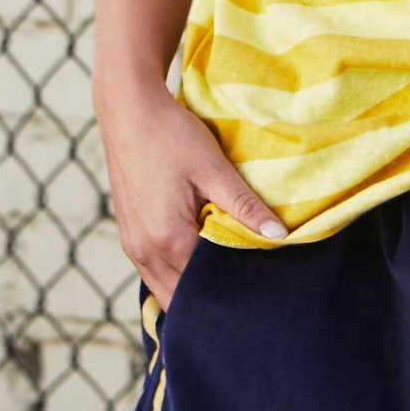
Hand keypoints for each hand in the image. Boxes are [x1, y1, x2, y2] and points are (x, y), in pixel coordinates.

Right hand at [94, 80, 287, 311]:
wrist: (129, 112)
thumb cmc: (172, 136)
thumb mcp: (213, 168)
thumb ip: (245, 205)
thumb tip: (280, 236)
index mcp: (167, 239)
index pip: (206, 285)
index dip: (235, 287)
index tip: (261, 286)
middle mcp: (144, 253)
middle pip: (183, 297)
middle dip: (213, 298)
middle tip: (249, 290)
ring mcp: (132, 247)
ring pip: (165, 289)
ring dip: (193, 290)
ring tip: (228, 278)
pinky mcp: (129, 237)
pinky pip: (154, 273)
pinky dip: (177, 275)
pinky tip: (200, 262)